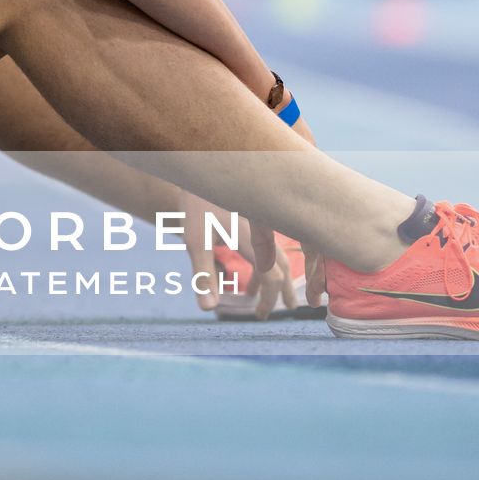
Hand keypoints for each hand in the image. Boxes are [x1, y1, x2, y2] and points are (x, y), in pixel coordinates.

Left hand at [178, 194, 298, 319]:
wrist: (198, 164)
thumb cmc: (195, 203)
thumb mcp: (195, 241)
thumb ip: (204, 275)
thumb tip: (208, 308)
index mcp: (251, 240)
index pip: (270, 276)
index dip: (267, 298)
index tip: (258, 315)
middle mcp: (260, 230)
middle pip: (281, 265)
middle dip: (282, 289)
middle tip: (283, 309)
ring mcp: (257, 221)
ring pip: (276, 252)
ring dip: (273, 276)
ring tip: (256, 295)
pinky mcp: (251, 214)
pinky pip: (266, 241)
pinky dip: (263, 259)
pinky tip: (244, 265)